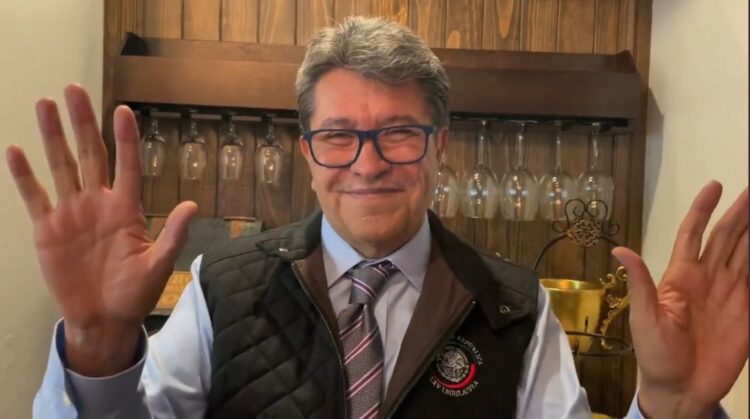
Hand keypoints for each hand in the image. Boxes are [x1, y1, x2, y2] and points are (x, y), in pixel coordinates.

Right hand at [6, 85, 196, 375]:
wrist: (103, 318)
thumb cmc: (135, 292)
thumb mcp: (158, 265)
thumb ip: (173, 235)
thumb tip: (192, 205)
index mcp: (126, 208)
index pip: (126, 165)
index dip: (125, 139)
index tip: (123, 111)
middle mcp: (98, 203)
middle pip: (89, 154)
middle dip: (82, 123)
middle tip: (73, 90)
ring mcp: (71, 213)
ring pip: (60, 166)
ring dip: (52, 137)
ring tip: (45, 104)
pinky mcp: (48, 228)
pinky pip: (35, 196)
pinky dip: (25, 175)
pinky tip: (16, 150)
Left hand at [613, 181, 747, 418]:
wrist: (680, 389)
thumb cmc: (656, 354)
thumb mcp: (643, 318)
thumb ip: (639, 283)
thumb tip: (619, 249)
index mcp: (680, 276)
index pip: (693, 234)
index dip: (702, 210)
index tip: (715, 186)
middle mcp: (706, 279)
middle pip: (726, 238)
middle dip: (740, 213)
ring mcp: (729, 294)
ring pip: (745, 253)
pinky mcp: (746, 312)